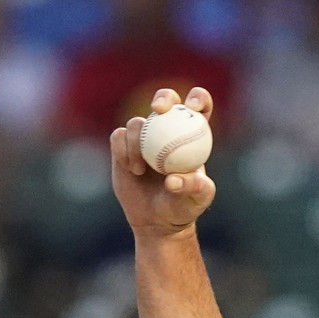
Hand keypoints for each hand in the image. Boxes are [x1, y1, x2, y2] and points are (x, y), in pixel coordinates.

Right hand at [110, 87, 216, 236]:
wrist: (157, 220)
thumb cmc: (184, 207)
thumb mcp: (197, 200)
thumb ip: (193, 187)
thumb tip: (174, 179)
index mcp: (192, 135)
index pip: (200, 108)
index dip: (199, 98)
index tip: (193, 105)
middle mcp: (168, 130)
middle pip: (167, 100)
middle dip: (163, 97)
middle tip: (159, 109)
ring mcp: (144, 137)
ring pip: (137, 122)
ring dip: (137, 142)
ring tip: (140, 169)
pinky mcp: (123, 146)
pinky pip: (119, 137)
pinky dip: (123, 150)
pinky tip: (132, 169)